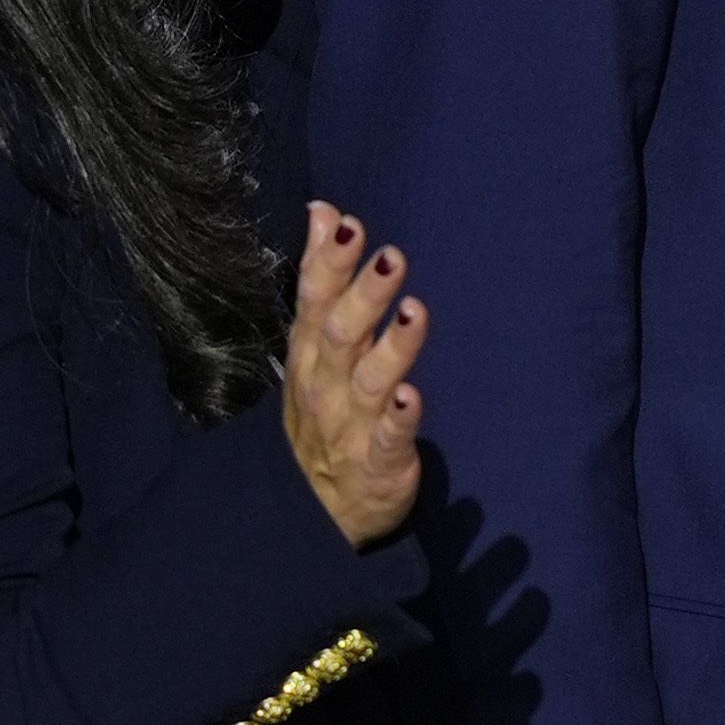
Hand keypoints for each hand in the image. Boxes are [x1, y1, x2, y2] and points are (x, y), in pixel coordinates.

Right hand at [283, 201, 427, 547]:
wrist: (317, 513)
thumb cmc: (324, 412)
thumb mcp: (314, 343)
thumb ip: (323, 279)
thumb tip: (325, 212)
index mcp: (311, 354)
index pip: (315, 301)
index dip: (329, 263)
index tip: (349, 224)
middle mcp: (326, 385)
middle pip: (342, 335)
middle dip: (364, 295)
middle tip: (391, 256)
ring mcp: (351, 424)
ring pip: (370, 380)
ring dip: (392, 346)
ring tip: (414, 310)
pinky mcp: (379, 461)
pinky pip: (388, 437)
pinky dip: (399, 417)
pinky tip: (412, 395)